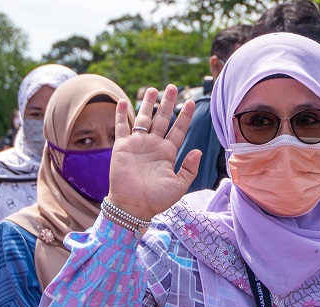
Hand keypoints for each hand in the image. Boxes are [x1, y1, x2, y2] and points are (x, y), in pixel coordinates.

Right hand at [107, 85, 200, 221]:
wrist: (133, 207)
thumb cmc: (156, 200)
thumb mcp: (179, 186)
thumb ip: (189, 168)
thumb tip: (198, 150)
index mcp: (168, 153)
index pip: (178, 130)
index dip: (184, 116)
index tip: (190, 102)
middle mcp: (153, 146)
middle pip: (162, 119)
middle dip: (167, 103)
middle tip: (172, 86)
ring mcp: (137, 145)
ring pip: (143, 118)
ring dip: (147, 104)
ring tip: (152, 89)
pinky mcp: (122, 147)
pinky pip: (122, 127)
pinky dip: (121, 114)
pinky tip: (122, 101)